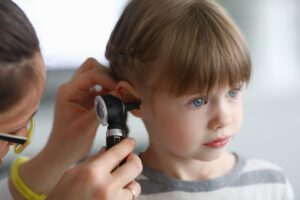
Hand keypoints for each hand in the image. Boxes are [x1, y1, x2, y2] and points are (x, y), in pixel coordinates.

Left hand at [15, 58, 115, 195]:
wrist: (62, 153)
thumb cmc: (69, 142)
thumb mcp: (87, 126)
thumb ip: (103, 108)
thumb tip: (119, 94)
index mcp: (68, 91)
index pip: (91, 74)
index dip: (108, 79)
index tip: (119, 90)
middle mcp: (72, 88)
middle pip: (92, 66)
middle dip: (107, 75)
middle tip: (118, 90)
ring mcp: (79, 92)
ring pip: (97, 74)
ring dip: (109, 82)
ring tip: (117, 95)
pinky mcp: (86, 98)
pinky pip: (100, 86)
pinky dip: (109, 90)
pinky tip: (115, 100)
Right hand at [47, 138, 141, 199]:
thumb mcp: (71, 175)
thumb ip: (93, 161)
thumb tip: (107, 151)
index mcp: (92, 173)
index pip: (119, 152)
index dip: (128, 145)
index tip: (130, 143)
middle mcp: (106, 187)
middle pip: (135, 166)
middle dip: (134, 161)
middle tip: (129, 160)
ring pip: (135, 186)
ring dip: (129, 183)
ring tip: (116, 185)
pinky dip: (124, 197)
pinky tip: (112, 196)